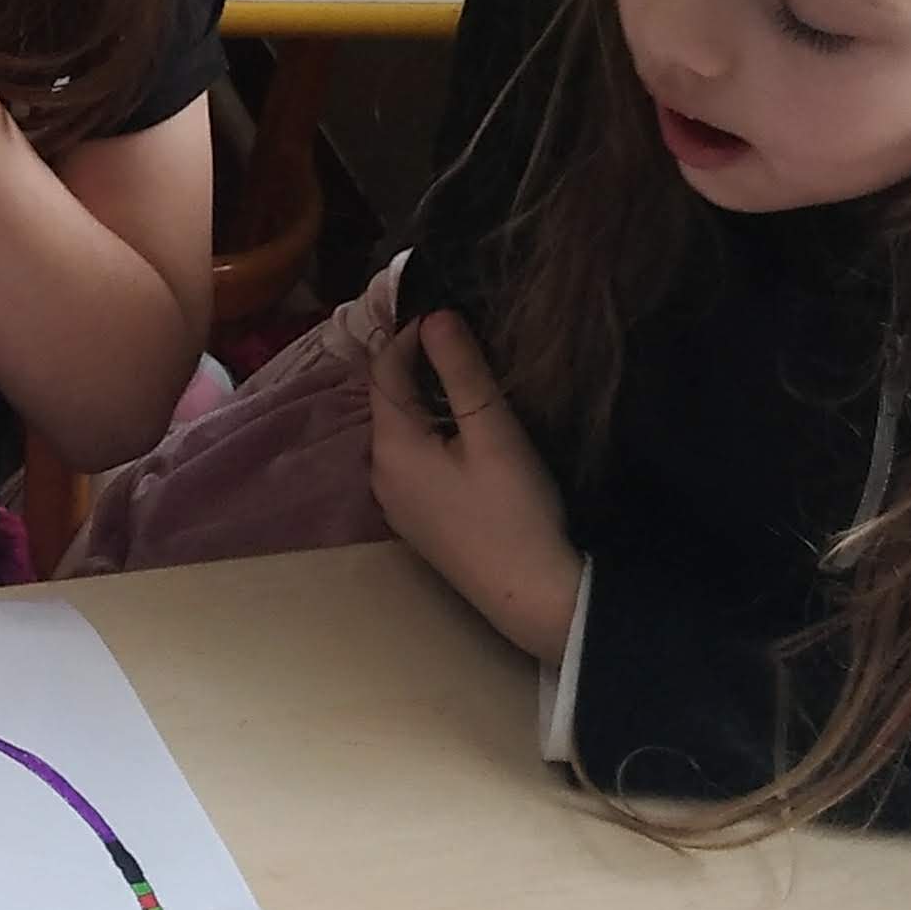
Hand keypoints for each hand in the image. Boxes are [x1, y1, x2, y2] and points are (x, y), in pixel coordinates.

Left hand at [371, 310, 580, 660]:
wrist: (531, 596)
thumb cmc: (514, 510)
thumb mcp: (492, 431)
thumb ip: (462, 371)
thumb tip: (435, 316)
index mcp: (391, 447)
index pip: (383, 371)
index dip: (410, 335)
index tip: (449, 313)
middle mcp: (380, 474)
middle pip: (389, 403)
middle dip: (417, 366)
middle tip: (463, 340)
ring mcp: (396, 504)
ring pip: (402, 433)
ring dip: (427, 402)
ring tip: (470, 380)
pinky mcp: (418, 523)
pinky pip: (414, 462)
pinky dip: (432, 435)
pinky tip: (467, 435)